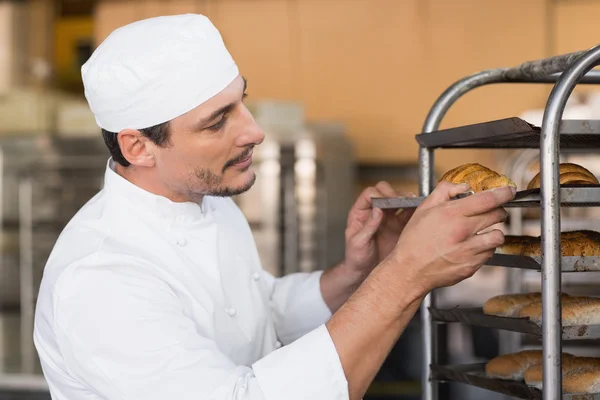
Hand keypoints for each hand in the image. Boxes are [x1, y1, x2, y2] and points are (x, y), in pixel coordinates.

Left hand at [344, 182, 415, 280]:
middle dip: (395, 194)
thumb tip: (377, 210)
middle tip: (402, 201)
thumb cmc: (355, 257)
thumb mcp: (358, 243)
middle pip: (386, 193)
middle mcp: (375, 212)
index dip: (379, 194)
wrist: (364, 272)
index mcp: (360, 213)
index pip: (370, 194)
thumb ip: (368, 227)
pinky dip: (415, 211)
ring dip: (407, 200)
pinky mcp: (399, 226)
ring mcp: (388, 218)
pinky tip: (419, 212)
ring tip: (413, 203)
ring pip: (399, 202)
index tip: (388, 200)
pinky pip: (408, 215)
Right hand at [386, 181, 514, 293]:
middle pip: (497, 216)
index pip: (487, 199)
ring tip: (483, 232)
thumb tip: (463, 187)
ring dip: (493, 232)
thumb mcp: (423, 209)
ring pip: (498, 236)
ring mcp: (469, 250)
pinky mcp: (472, 266)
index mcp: (451, 214)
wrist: (410, 270)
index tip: (509, 192)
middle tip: (492, 212)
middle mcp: (463, 231)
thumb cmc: (414, 241)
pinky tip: (471, 247)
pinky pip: (489, 254)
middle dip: (498, 211)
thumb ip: (444, 191)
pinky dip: (484, 249)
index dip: (503, 193)